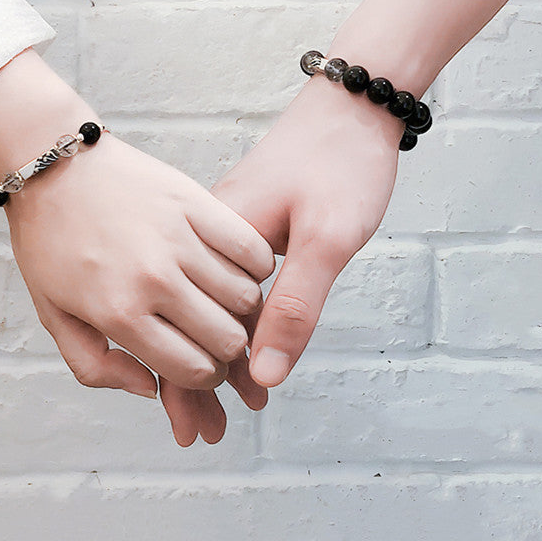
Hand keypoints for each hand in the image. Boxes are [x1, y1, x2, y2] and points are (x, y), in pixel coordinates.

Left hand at [0, 48, 274, 404]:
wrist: (54, 169)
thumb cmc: (52, 244)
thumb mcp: (54, 316)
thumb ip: (95, 367)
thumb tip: (149, 388)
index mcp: (119, 313)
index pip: (194, 370)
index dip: (204, 379)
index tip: (202, 366)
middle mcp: (154, 279)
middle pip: (228, 340)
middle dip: (226, 350)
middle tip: (215, 336)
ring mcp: (179, 238)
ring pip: (246, 297)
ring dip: (241, 309)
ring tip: (223, 300)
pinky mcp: (196, 203)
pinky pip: (252, 250)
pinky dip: (255, 268)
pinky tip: (236, 268)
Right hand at [159, 72, 399, 441]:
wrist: (351, 106)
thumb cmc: (340, 163)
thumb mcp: (327, 238)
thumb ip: (296, 306)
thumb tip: (267, 373)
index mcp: (217, 243)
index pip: (192, 330)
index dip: (189, 385)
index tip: (193, 429)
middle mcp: (210, 243)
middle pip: (192, 326)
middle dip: (197, 384)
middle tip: (207, 434)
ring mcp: (224, 238)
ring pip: (211, 311)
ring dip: (217, 359)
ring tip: (230, 407)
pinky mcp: (246, 232)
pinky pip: (229, 291)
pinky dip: (237, 328)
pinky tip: (248, 351)